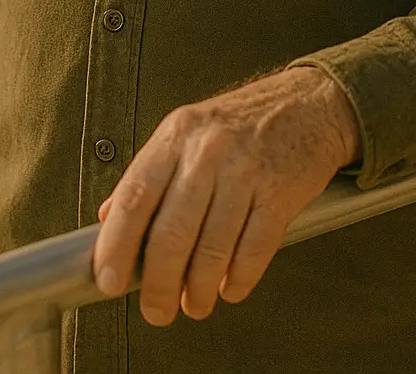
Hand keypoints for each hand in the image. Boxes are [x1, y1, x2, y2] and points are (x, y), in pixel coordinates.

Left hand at [92, 65, 359, 325]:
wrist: (309, 104)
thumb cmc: (240, 123)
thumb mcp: (186, 132)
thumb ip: (148, 175)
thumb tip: (106, 220)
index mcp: (176, 135)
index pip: (135, 196)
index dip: (116, 244)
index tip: (108, 282)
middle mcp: (208, 152)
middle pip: (172, 232)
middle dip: (158, 284)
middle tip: (156, 311)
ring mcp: (246, 172)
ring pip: (212, 250)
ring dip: (199, 291)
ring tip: (195, 305)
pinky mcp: (280, 195)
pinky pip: (252, 252)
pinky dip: (237, 281)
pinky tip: (229, 288)